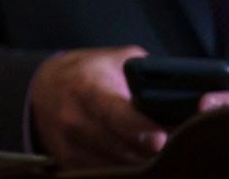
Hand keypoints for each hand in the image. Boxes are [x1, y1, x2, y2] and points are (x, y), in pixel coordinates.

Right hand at [27, 46, 165, 166]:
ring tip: (161, 148)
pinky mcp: (70, 163)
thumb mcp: (116, 61)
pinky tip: (139, 155)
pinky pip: (110, 173)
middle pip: (122, 147)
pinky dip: (128, 167)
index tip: (160, 138)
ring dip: (145, 161)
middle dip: (155, 149)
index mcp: (87, 88)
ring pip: (120, 166)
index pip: (113, 112)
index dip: (137, 127)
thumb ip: (147, 75)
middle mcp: (74, 119)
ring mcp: (70, 145)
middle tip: (178, 142)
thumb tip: (184, 94)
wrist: (44, 89)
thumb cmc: (89, 73)